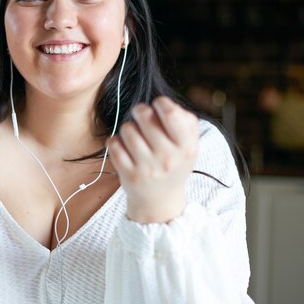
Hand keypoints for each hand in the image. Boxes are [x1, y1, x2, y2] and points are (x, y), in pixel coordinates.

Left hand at [107, 96, 198, 222]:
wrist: (160, 200)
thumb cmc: (173, 163)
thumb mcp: (189, 145)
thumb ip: (185, 120)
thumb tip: (165, 104)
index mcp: (186, 147)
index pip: (171, 113)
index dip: (160, 103)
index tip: (158, 106)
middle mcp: (168, 158)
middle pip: (145, 116)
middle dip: (140, 111)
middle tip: (141, 116)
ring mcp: (147, 168)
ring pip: (127, 129)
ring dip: (128, 129)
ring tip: (135, 137)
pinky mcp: (129, 175)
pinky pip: (114, 144)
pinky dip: (115, 141)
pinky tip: (123, 147)